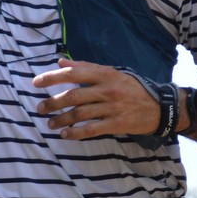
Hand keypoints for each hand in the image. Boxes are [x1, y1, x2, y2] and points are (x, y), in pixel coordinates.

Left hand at [32, 59, 162, 137]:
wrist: (160, 107)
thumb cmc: (133, 88)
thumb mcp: (112, 73)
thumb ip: (86, 67)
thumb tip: (60, 62)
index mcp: (105, 74)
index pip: (73, 73)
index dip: (52, 78)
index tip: (36, 83)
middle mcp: (107, 89)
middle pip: (73, 95)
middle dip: (53, 102)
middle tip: (40, 108)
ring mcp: (112, 107)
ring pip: (80, 113)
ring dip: (61, 119)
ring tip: (50, 124)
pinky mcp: (117, 123)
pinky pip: (91, 129)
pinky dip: (76, 132)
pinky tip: (65, 135)